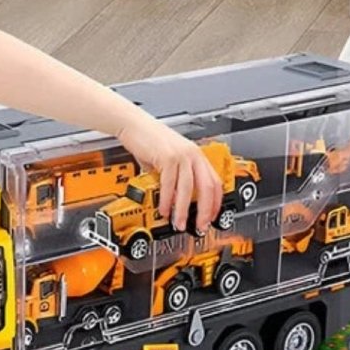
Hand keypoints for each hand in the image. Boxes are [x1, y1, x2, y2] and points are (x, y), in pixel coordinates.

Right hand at [117, 116, 223, 232]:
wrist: (134, 125)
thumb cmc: (151, 140)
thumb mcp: (170, 160)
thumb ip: (177, 178)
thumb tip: (176, 201)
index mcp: (197, 155)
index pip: (215, 182)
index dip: (216, 203)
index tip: (210, 217)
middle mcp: (192, 155)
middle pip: (207, 187)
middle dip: (204, 211)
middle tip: (199, 225)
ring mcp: (181, 155)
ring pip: (188, 189)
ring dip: (183, 210)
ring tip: (178, 222)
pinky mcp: (167, 157)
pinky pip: (169, 184)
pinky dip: (166, 200)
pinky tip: (164, 208)